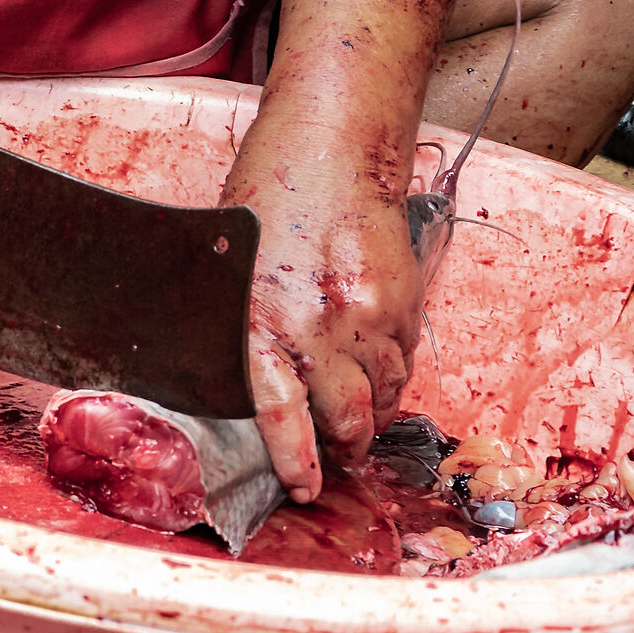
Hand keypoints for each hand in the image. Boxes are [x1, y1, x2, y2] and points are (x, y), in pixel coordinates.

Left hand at [223, 96, 422, 501]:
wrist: (334, 146)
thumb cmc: (267, 197)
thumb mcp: (230, 268)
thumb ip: (246, 330)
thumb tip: (253, 385)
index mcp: (261, 318)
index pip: (280, 413)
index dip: (295, 461)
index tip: (303, 486)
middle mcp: (318, 325)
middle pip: (346, 417)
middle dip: (344, 444)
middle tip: (338, 454)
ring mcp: (368, 315)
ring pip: (382, 395)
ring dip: (371, 411)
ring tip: (358, 413)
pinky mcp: (403, 301)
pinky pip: (403, 360)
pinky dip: (391, 372)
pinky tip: (375, 362)